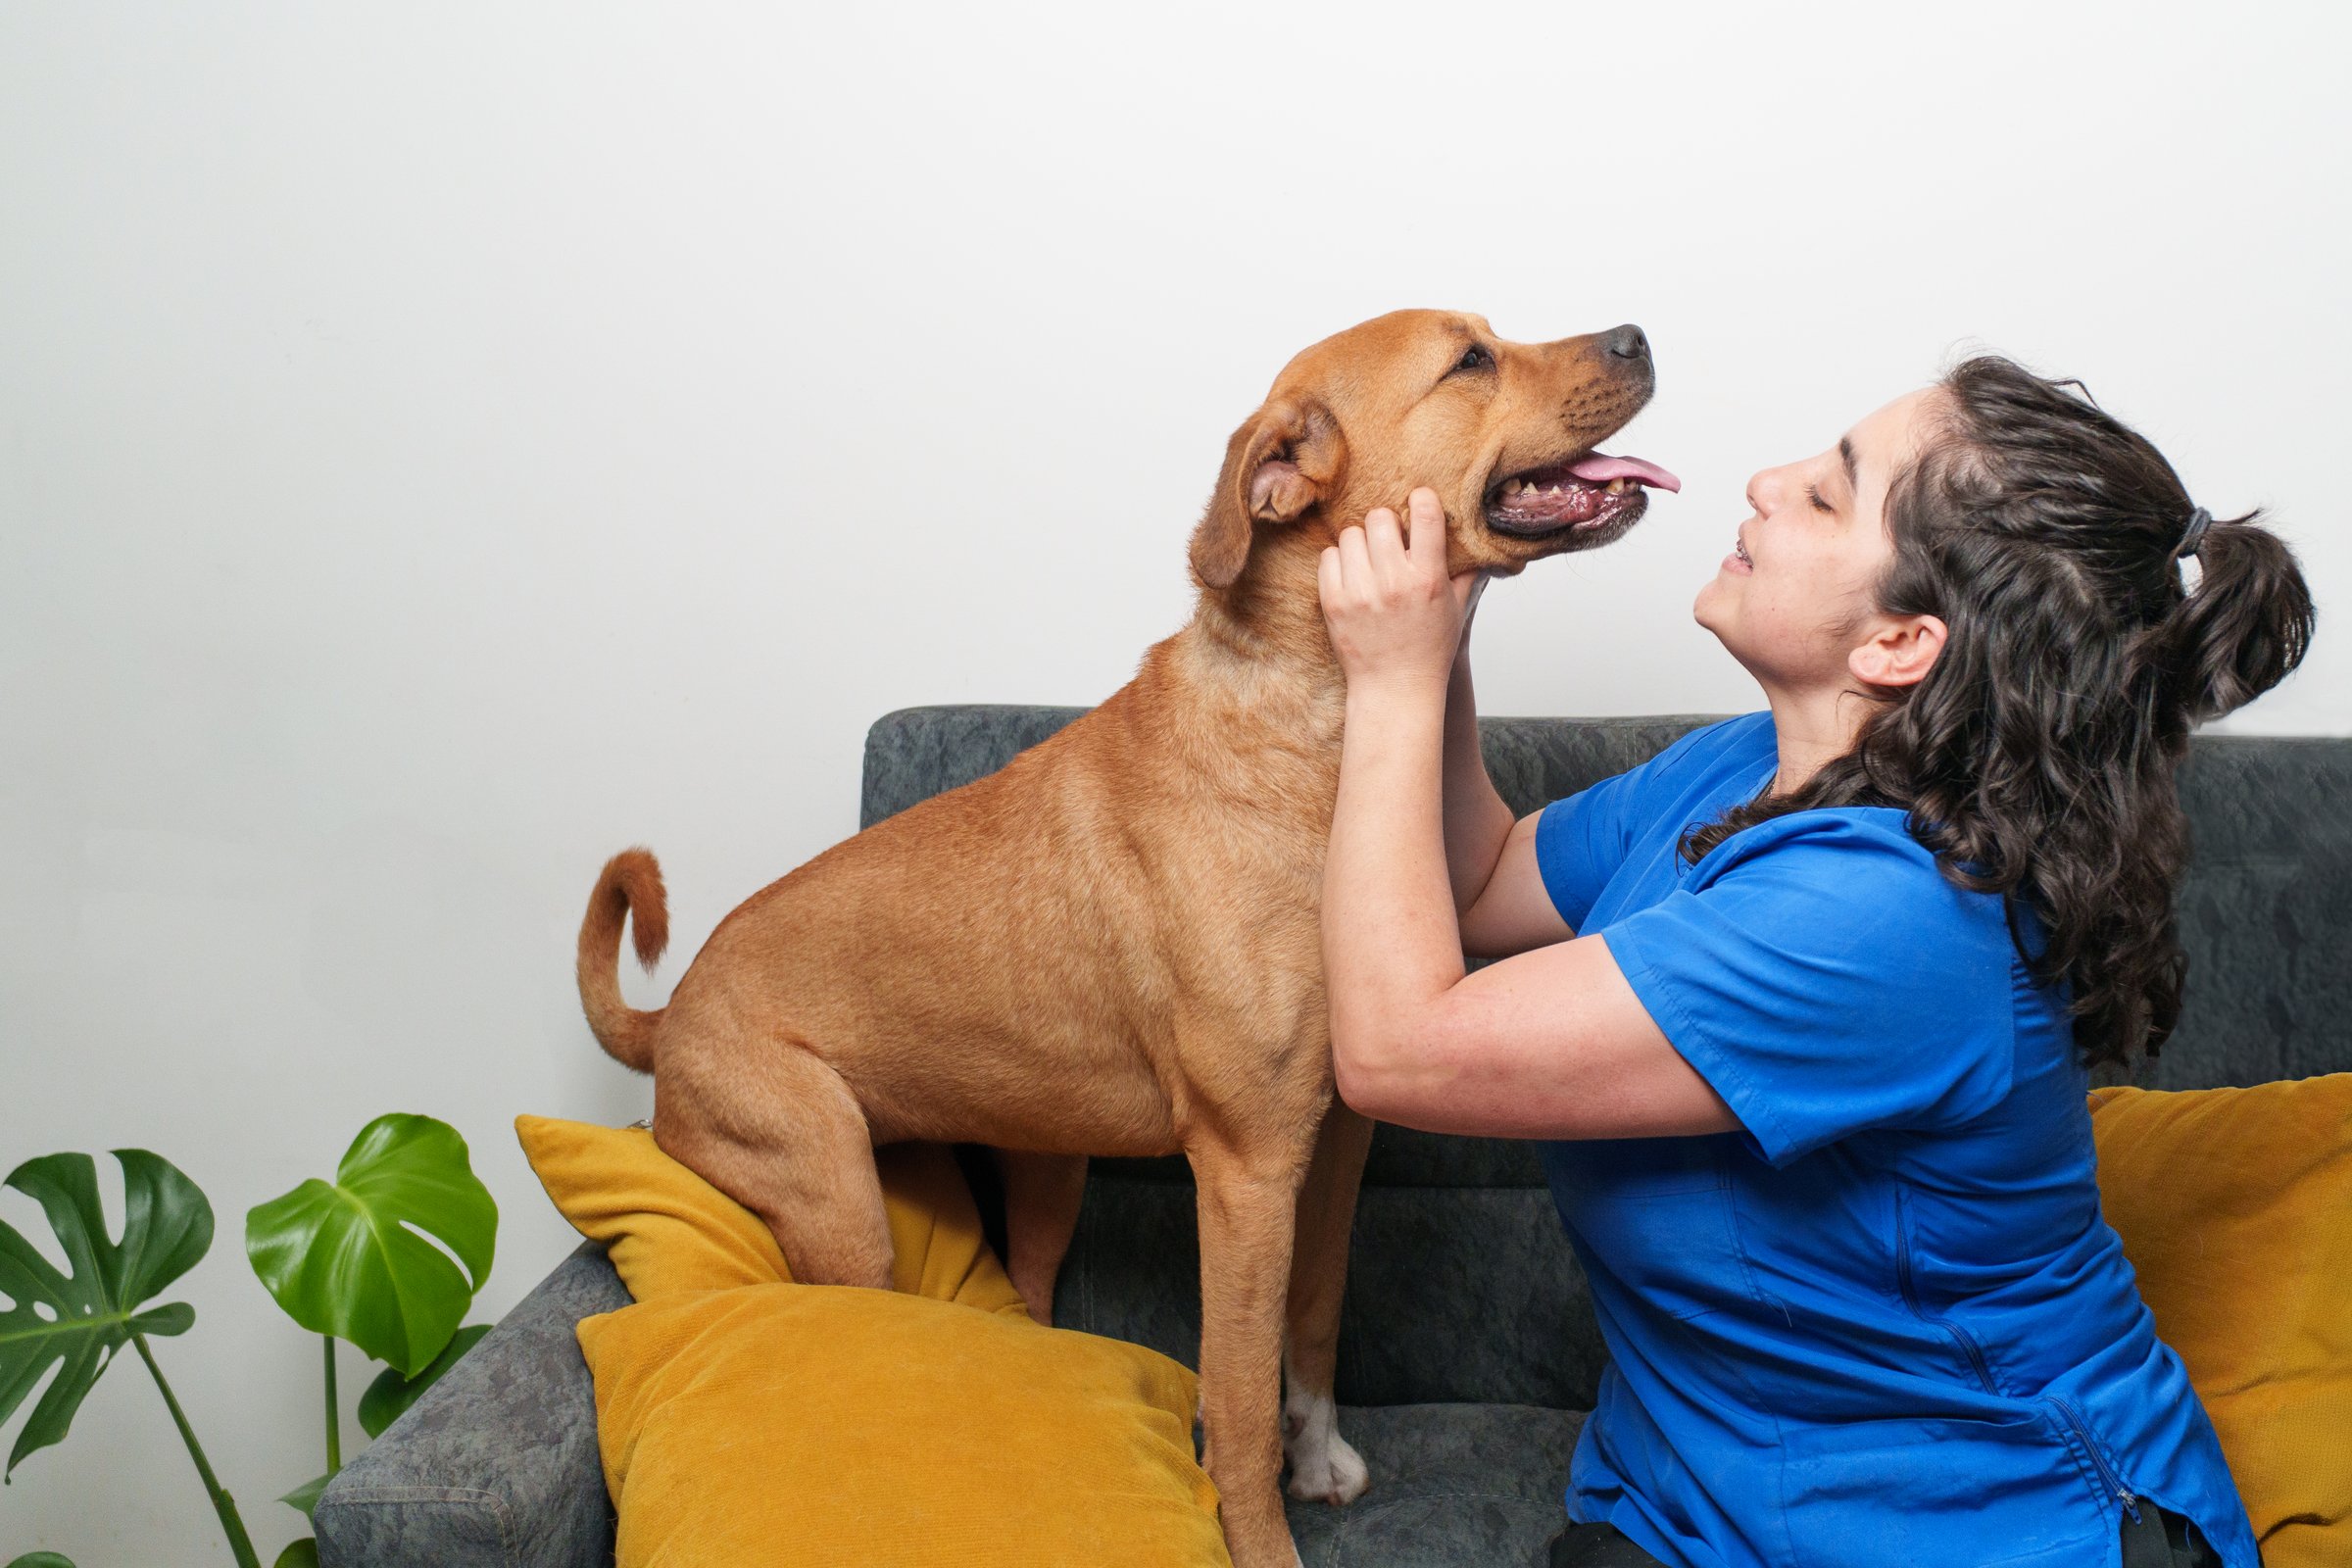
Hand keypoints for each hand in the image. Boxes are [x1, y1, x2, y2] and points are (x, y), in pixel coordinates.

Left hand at [1317, 488, 1485, 693]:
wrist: (1394, 688)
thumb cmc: (1428, 649)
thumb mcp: (1456, 609)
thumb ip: (1466, 572)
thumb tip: (1477, 541)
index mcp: (1427, 579)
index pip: (1425, 514)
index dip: (1421, 499)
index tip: (1419, 502)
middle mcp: (1393, 582)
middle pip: (1379, 517)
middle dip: (1386, 524)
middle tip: (1390, 540)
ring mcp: (1360, 592)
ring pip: (1350, 534)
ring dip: (1361, 543)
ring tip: (1370, 561)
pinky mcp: (1333, 602)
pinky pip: (1328, 557)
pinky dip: (1339, 561)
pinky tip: (1352, 575)